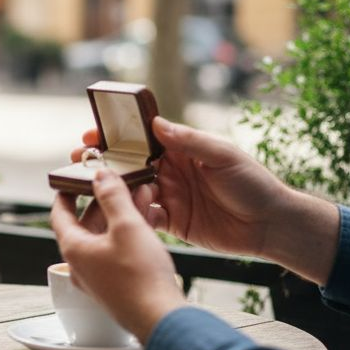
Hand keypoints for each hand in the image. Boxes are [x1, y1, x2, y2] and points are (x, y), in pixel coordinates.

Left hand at [51, 168, 184, 341]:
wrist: (161, 319)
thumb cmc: (140, 276)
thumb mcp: (127, 226)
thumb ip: (113, 196)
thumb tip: (100, 175)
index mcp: (74, 249)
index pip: (60, 214)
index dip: (65, 193)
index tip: (71, 178)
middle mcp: (81, 265)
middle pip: (86, 223)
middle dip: (104, 199)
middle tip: (117, 180)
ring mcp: (99, 277)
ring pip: (105, 236)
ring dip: (121, 213)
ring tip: (141, 192)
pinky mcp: (117, 285)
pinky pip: (118, 250)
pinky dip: (129, 232)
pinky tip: (148, 218)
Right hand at [76, 118, 338, 282]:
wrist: (270, 224)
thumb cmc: (253, 183)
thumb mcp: (223, 155)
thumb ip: (189, 141)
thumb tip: (157, 125)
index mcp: (181, 150)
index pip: (142, 139)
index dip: (116, 136)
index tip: (93, 133)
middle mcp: (171, 171)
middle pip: (129, 164)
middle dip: (103, 161)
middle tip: (80, 160)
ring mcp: (170, 196)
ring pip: (131, 190)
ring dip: (110, 188)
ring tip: (88, 186)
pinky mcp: (172, 222)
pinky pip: (144, 217)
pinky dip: (129, 214)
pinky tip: (116, 212)